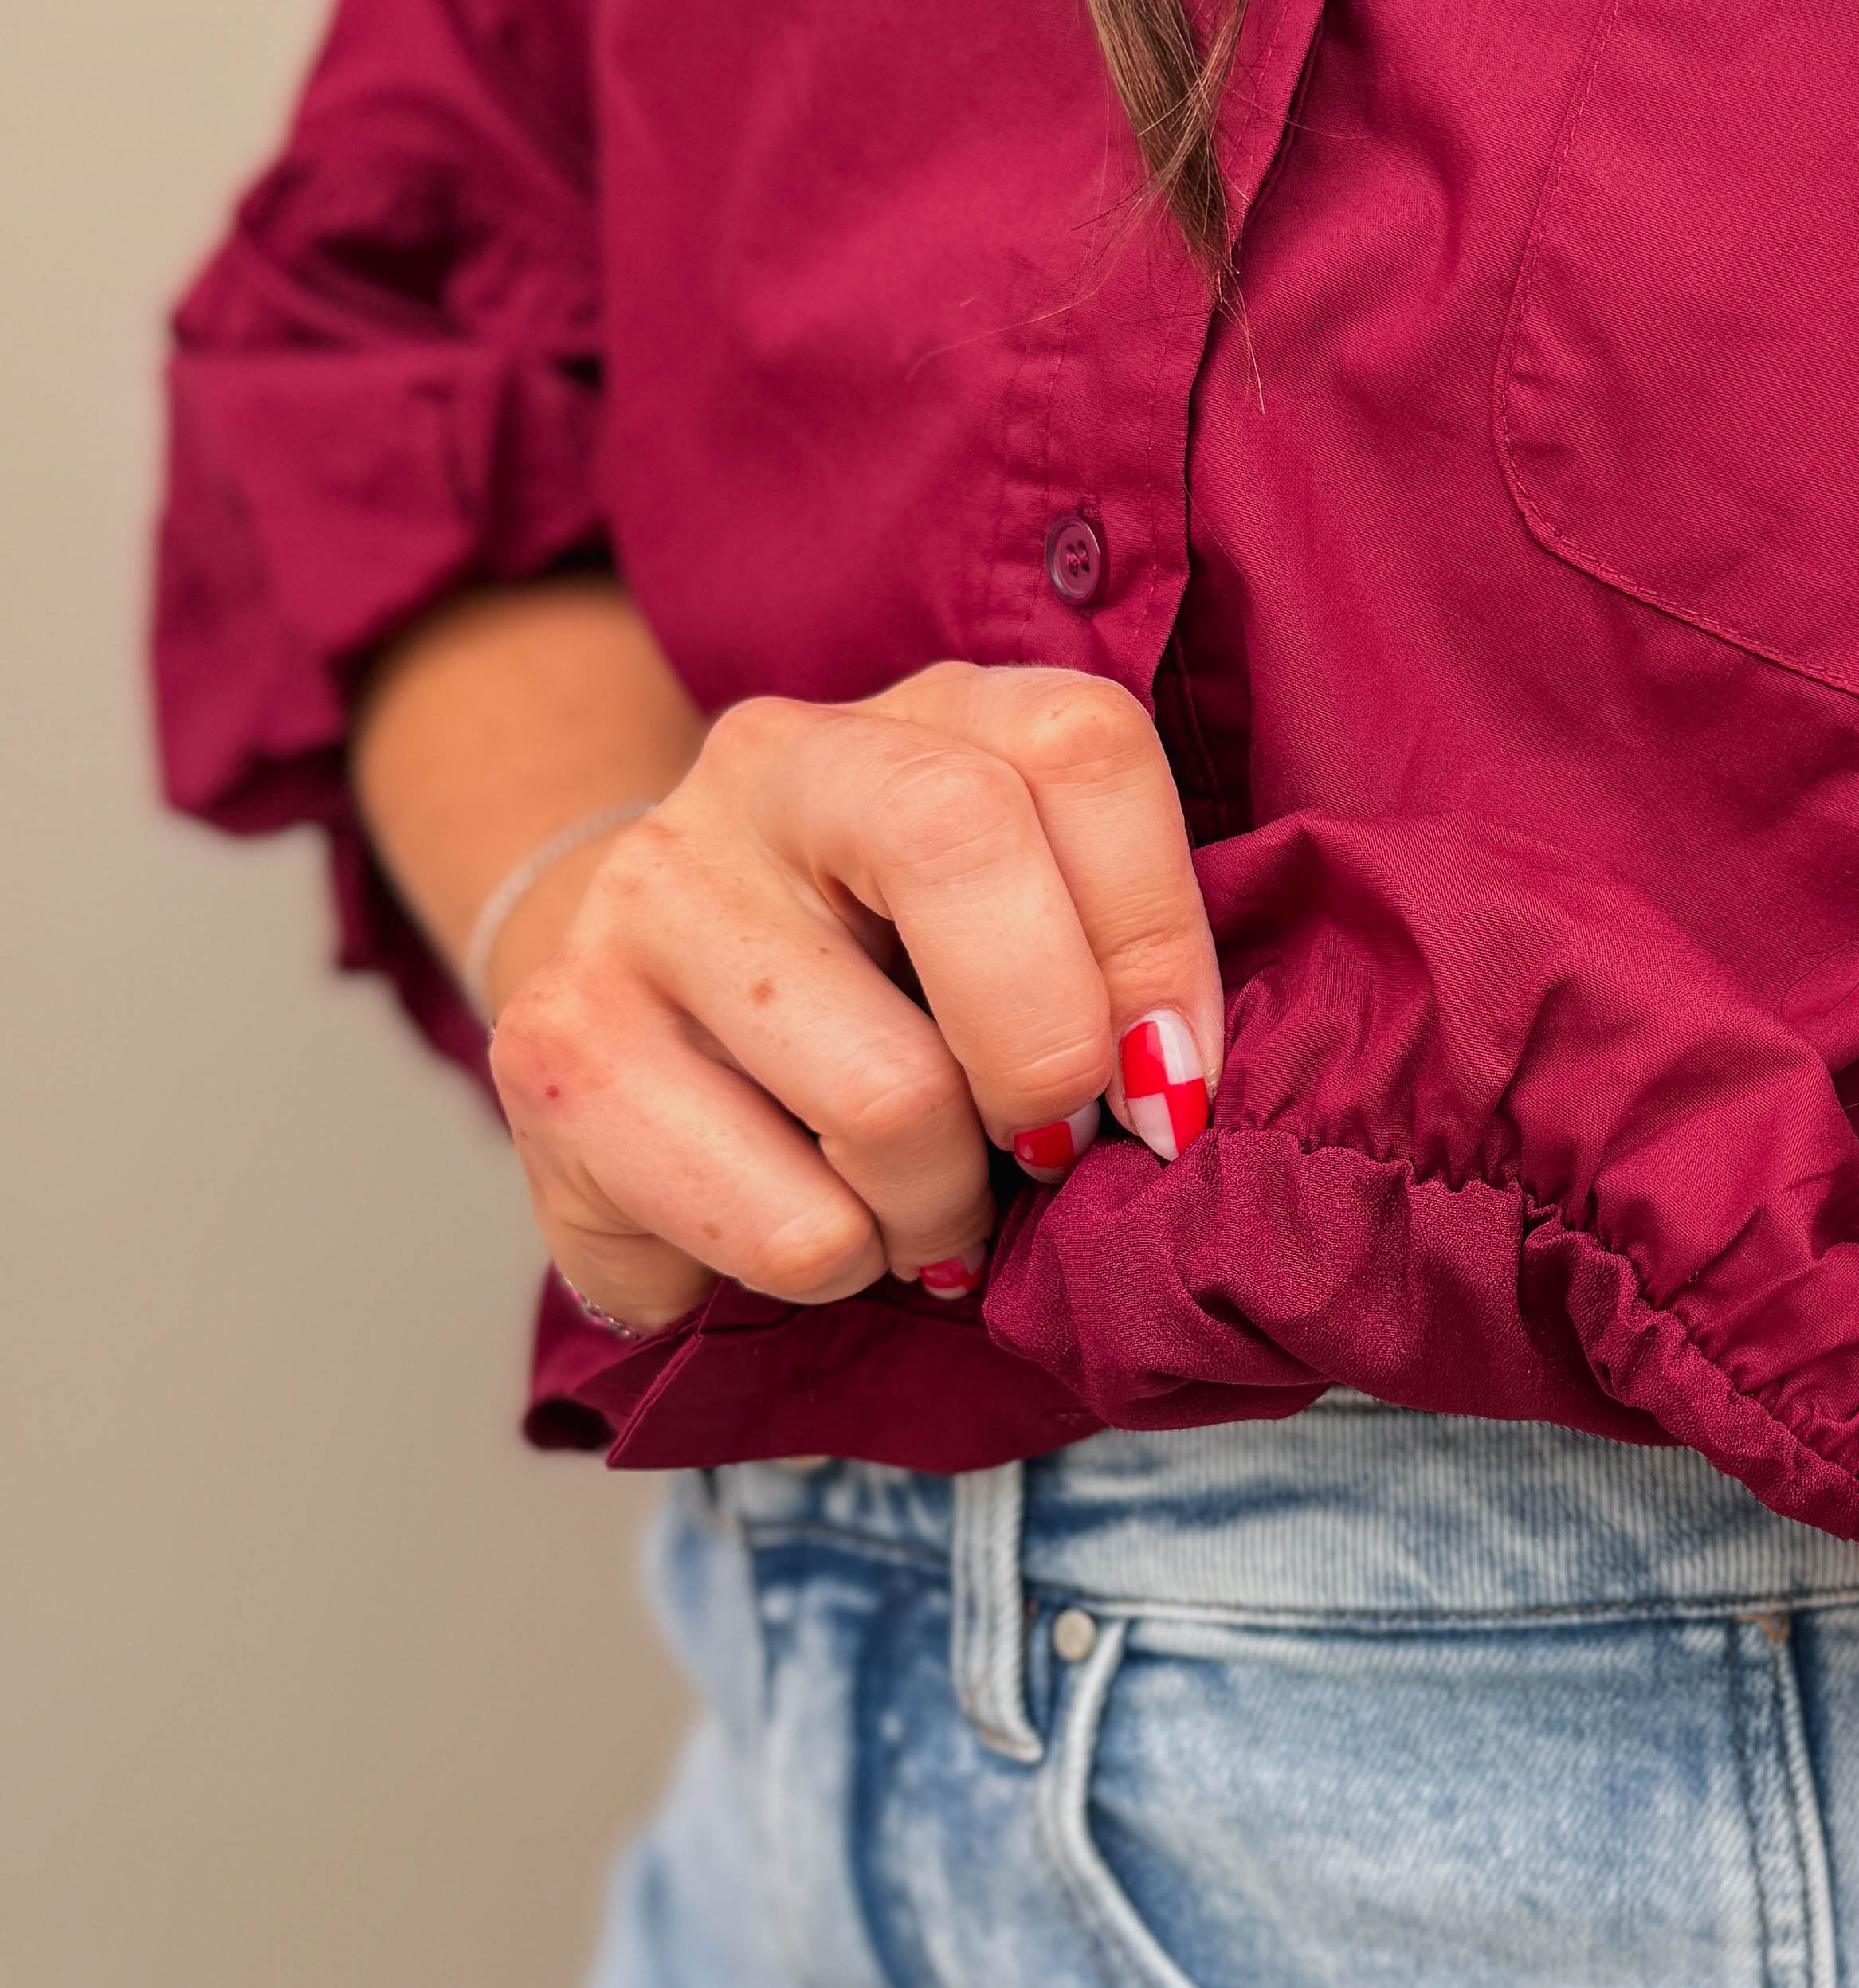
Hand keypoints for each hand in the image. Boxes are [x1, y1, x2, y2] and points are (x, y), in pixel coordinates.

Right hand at [484, 665, 1220, 1336]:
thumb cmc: (887, 1006)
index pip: (1080, 744)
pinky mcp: (557, 1047)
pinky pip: (786, 1223)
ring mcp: (644, 895)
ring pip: (887, 1089)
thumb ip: (1112, 970)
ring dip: (943, 1208)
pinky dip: (838, 1269)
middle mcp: (767, 766)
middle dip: (1047, 1053)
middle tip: (1045, 1151)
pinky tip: (815, 1231)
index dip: (1154, 936)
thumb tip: (1173, 1095)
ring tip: (922, 1211)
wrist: (644, 1042)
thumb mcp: (1021, 941)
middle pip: (960, 841)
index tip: (1167, 1081)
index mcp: (921, 718)